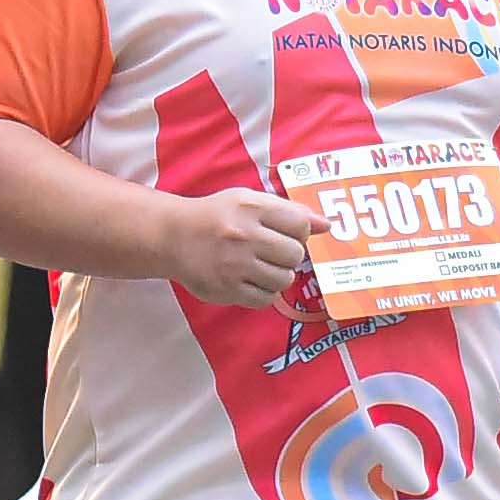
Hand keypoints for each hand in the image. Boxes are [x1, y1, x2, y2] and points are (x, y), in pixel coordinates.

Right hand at [162, 187, 322, 308]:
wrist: (172, 237)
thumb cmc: (217, 217)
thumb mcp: (249, 200)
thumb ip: (288, 211)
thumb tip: (326, 226)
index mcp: (250, 207)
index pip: (300, 224)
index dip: (300, 232)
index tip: (287, 233)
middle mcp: (243, 235)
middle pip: (295, 254)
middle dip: (289, 255)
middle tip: (273, 252)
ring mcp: (234, 264)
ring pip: (284, 280)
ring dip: (278, 275)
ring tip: (261, 267)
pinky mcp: (226, 289)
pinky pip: (265, 299)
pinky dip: (263, 292)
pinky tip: (250, 280)